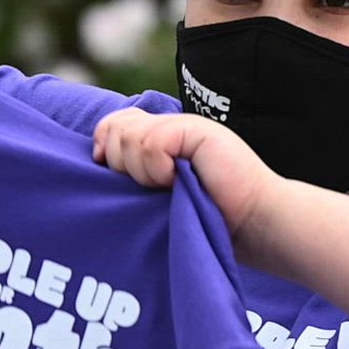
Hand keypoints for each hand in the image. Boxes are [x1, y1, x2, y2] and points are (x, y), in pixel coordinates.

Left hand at [92, 108, 278, 246]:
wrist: (252, 223)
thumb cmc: (207, 219)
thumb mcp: (158, 197)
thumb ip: (133, 171)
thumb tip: (96, 156)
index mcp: (157, 141)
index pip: (110, 125)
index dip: (104, 147)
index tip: (118, 179)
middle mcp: (167, 128)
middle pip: (113, 130)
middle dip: (121, 165)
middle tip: (151, 187)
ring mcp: (182, 127)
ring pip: (128, 138)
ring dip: (142, 172)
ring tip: (169, 186)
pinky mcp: (195, 131)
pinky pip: (151, 145)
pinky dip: (158, 168)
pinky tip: (177, 180)